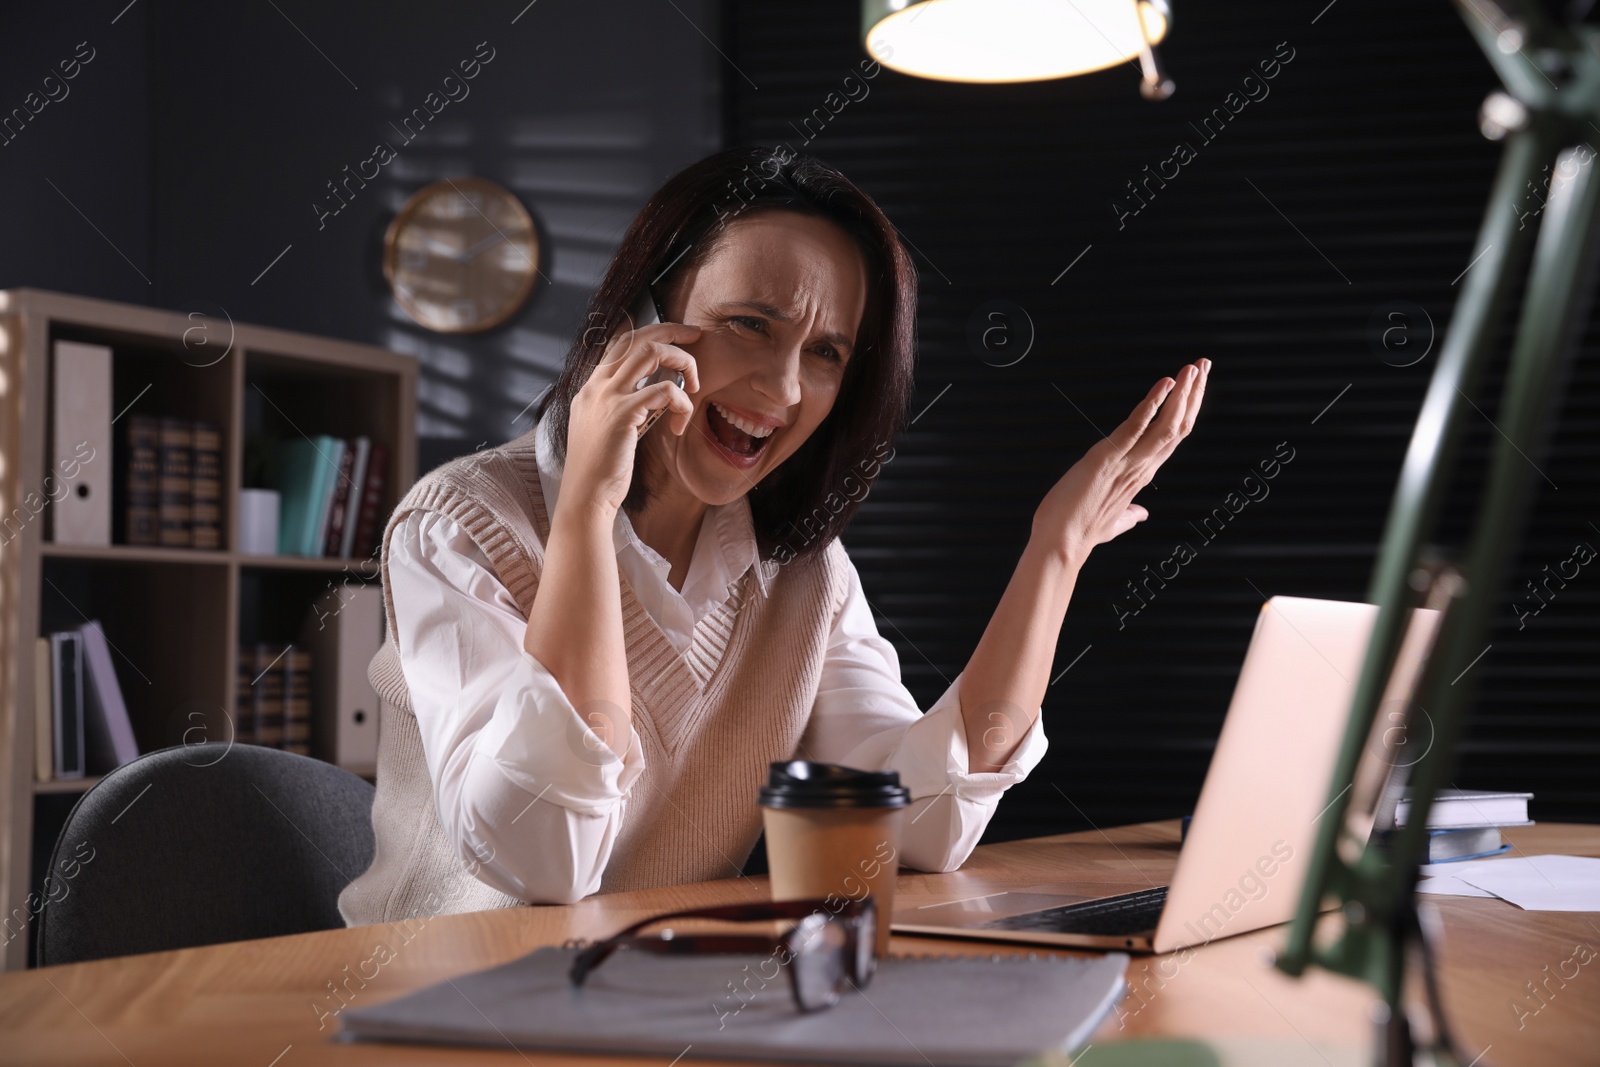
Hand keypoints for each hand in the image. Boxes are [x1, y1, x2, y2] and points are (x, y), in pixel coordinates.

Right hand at [563, 319, 702, 517]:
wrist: (583, 498)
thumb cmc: (598, 471)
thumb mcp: (604, 431)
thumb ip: (621, 408)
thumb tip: (653, 397)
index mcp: (591, 388)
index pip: (621, 342)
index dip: (651, 332)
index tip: (677, 337)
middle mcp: (596, 386)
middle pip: (637, 336)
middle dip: (672, 330)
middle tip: (697, 336)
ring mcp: (607, 398)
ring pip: (651, 351)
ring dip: (682, 360)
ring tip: (694, 384)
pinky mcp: (622, 415)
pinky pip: (664, 391)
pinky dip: (682, 402)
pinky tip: (679, 424)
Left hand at [1033, 359, 1209, 563]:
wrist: (1061, 544)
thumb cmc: (1081, 531)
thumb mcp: (1112, 521)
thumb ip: (1129, 514)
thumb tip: (1141, 514)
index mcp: (1142, 475)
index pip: (1173, 437)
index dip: (1188, 409)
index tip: (1198, 385)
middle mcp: (1142, 467)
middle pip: (1178, 426)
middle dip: (1194, 394)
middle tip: (1204, 364)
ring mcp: (1128, 463)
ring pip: (1167, 425)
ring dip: (1182, 394)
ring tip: (1193, 367)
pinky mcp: (1108, 458)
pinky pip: (1136, 426)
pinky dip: (1153, 403)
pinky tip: (1164, 383)